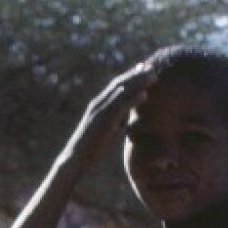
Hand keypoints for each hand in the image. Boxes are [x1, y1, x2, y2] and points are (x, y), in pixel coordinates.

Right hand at [58, 61, 158, 175]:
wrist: (74, 161)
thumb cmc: (90, 148)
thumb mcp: (105, 130)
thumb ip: (115, 120)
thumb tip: (126, 116)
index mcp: (98, 105)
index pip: (116, 86)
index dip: (131, 75)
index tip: (145, 68)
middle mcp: (98, 104)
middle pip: (119, 84)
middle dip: (136, 74)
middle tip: (152, 66)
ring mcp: (99, 112)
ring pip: (120, 92)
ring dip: (137, 82)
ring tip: (153, 76)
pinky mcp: (102, 123)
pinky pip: (119, 108)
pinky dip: (132, 99)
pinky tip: (144, 95)